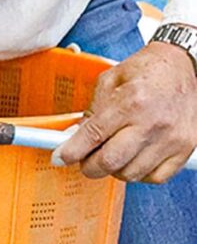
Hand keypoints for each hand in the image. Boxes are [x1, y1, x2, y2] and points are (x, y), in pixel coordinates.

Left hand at [56, 41, 196, 182]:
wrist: (185, 65)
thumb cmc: (148, 71)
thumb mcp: (110, 80)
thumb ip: (91, 111)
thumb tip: (72, 138)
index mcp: (131, 101)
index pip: (93, 136)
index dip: (71, 152)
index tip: (60, 158)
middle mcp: (152, 122)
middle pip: (110, 162)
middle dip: (89, 166)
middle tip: (86, 160)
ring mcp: (171, 139)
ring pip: (130, 174)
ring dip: (115, 169)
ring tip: (114, 153)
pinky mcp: (185, 149)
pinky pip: (155, 177)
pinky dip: (140, 174)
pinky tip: (135, 159)